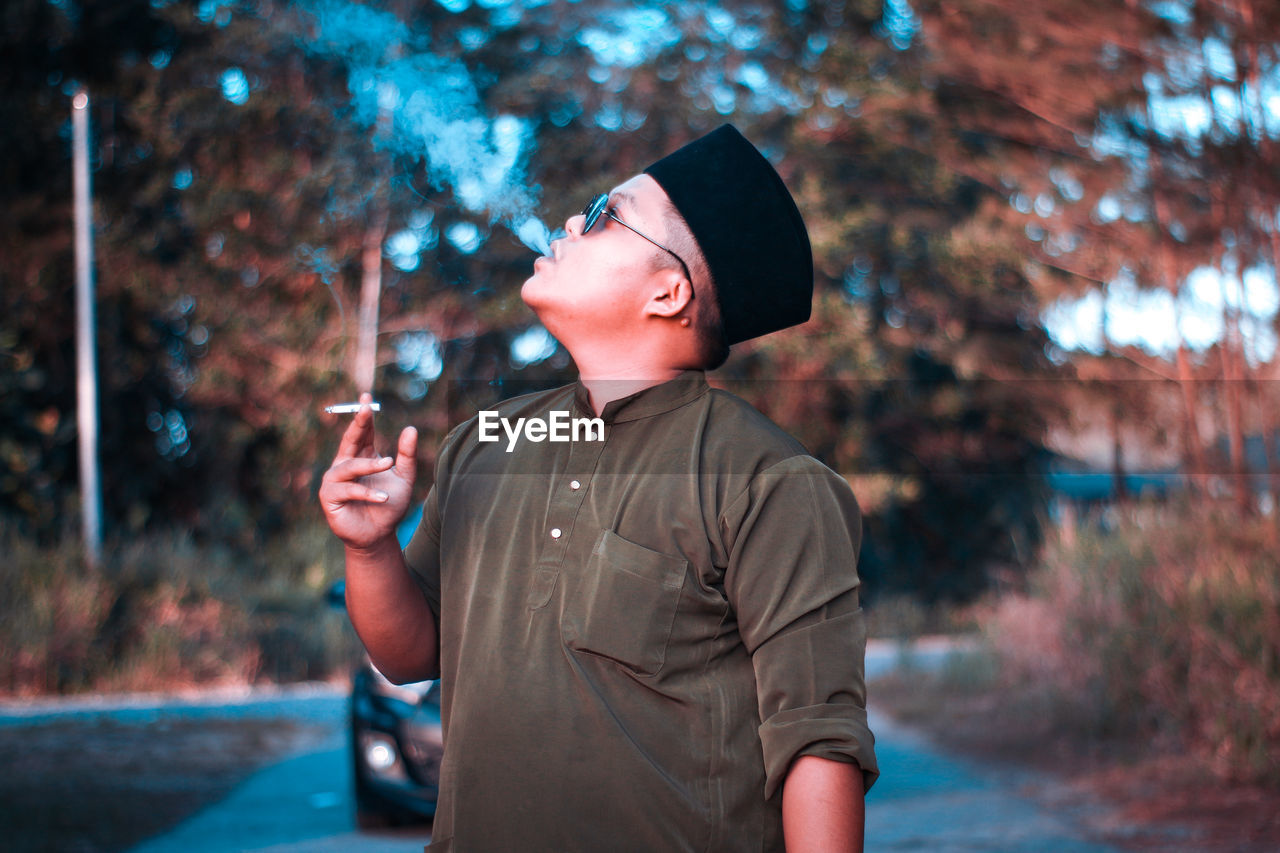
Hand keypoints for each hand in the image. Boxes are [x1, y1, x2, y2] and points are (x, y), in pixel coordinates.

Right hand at [318, 392, 417, 550]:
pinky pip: (348, 489)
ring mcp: (335, 480)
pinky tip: (383, 497)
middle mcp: (345, 464)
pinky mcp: (330, 496)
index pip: (362, 432)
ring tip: (389, 465)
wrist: (379, 535)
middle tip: (365, 408)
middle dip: (357, 422)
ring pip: (351, 466)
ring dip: (370, 465)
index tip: (367, 397)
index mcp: (361, 456)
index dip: (364, 415)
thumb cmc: (389, 505)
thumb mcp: (404, 478)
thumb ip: (407, 455)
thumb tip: (410, 428)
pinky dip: (367, 493)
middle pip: (350, 439)